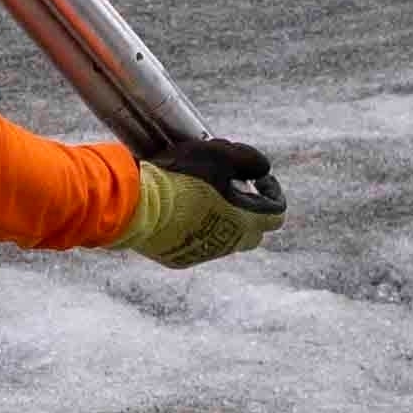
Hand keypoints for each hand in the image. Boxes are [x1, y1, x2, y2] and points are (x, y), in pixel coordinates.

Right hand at [119, 160, 281, 268]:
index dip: (272, 191)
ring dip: (222, 218)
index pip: (277, 212)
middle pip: (254, 231)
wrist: (136, 205)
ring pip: (225, 238)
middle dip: (250, 209)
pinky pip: (197, 244)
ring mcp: (203, 254)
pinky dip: (197, 228)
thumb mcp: (220, 155)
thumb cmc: (181, 177)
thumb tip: (262, 169)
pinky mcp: (180, 258)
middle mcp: (228, 244)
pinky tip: (179, 210)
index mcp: (245, 222)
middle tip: (231, 187)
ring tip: (201, 195)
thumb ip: (250, 159)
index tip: (257, 176)